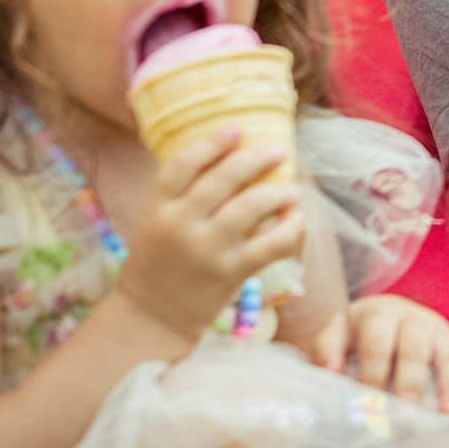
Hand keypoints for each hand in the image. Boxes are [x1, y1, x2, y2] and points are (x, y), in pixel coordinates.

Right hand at [113, 127, 304, 339]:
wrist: (150, 318)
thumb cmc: (159, 263)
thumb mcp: (155, 223)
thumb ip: (183, 194)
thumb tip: (227, 156)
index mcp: (158, 209)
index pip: (182, 164)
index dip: (211, 143)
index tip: (236, 129)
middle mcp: (180, 226)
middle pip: (222, 179)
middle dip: (255, 159)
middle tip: (278, 150)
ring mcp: (205, 250)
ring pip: (249, 208)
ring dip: (276, 193)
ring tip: (291, 189)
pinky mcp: (229, 274)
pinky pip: (268, 245)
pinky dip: (289, 229)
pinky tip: (298, 219)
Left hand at [310, 295, 448, 413]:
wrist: (387, 315)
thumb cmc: (358, 335)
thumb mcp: (336, 333)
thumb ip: (327, 350)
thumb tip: (330, 372)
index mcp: (380, 314)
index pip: (377, 345)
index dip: (372, 375)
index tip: (367, 408)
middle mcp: (416, 320)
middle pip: (416, 349)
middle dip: (411, 385)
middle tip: (404, 420)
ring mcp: (444, 334)